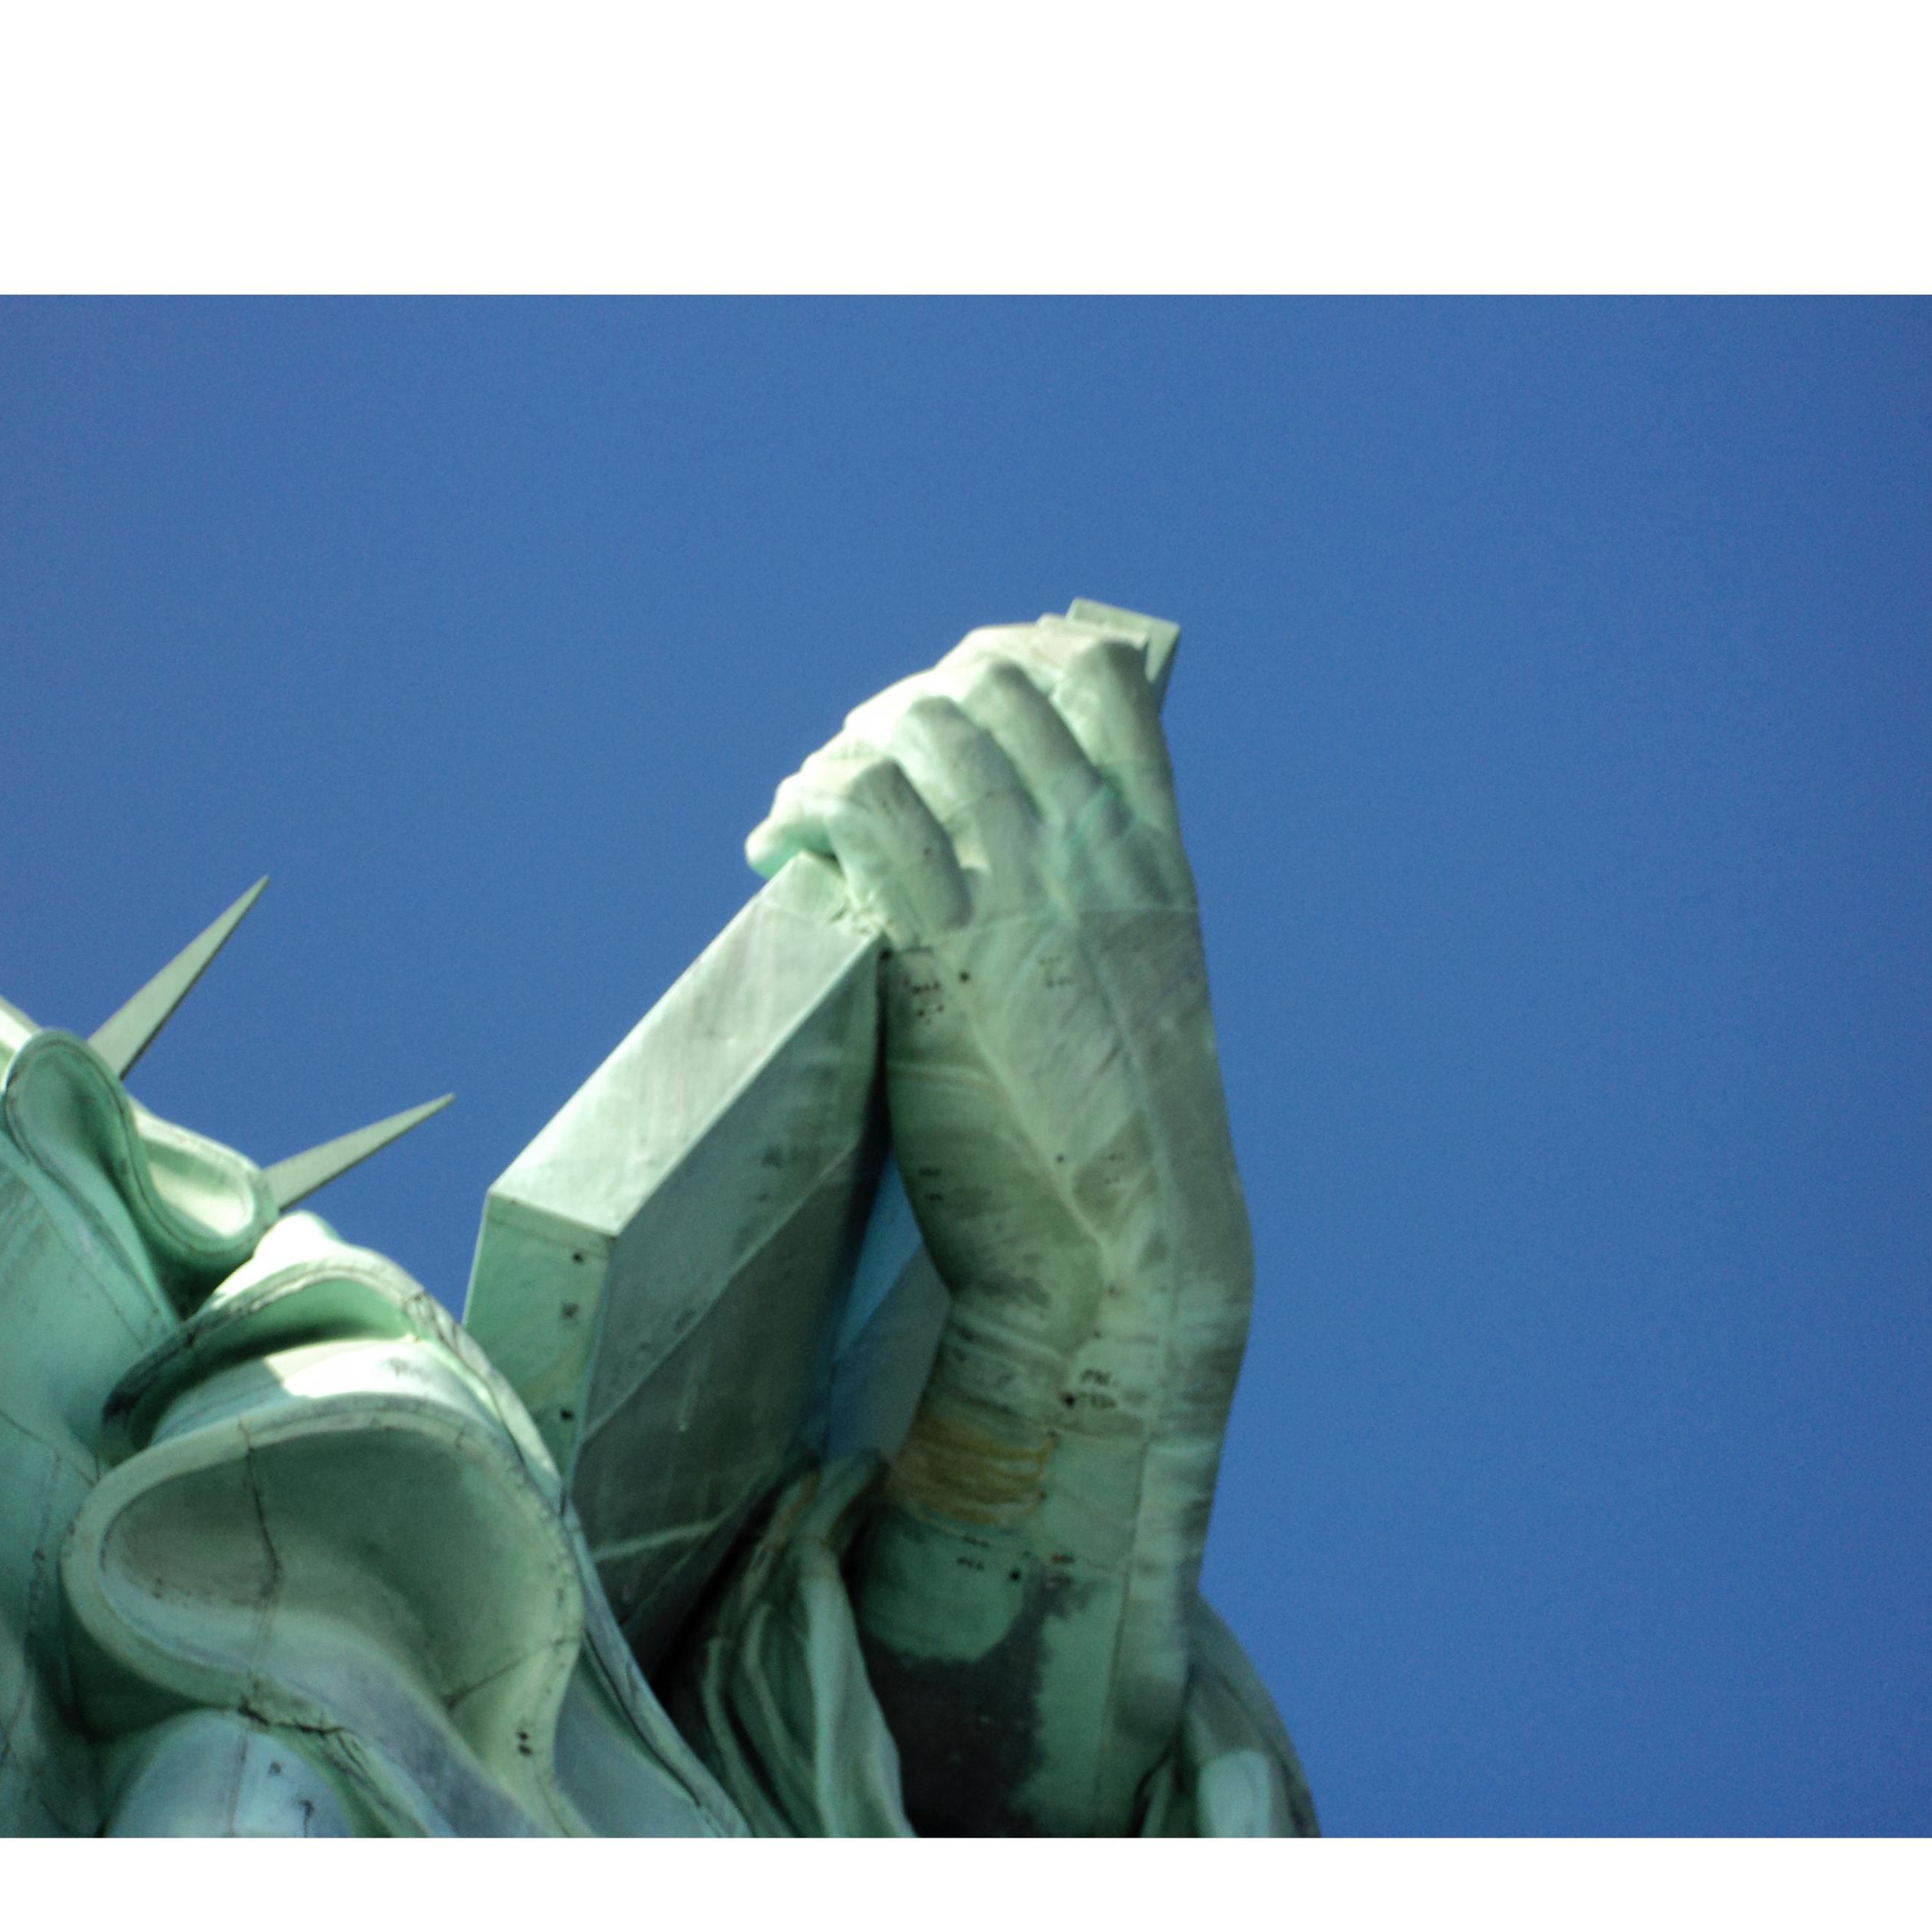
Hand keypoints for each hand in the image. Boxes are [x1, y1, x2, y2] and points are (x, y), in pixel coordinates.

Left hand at [746, 614, 1252, 1835]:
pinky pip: (860, 805)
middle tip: (848, 766)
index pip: (1099, 681)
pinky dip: (806, 804)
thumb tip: (995, 876)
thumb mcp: (1137, 1004)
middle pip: (988, 684)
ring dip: (841, 751)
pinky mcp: (944, 945)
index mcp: (1154, 858)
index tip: (944, 694)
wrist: (1123, 1254)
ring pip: (917, 729)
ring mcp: (1024, 890)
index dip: (1007, 661)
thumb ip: (1086, 921)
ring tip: (803, 809)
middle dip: (901, 706)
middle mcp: (1094, 851)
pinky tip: (777, 848)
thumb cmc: (1116, 1155)